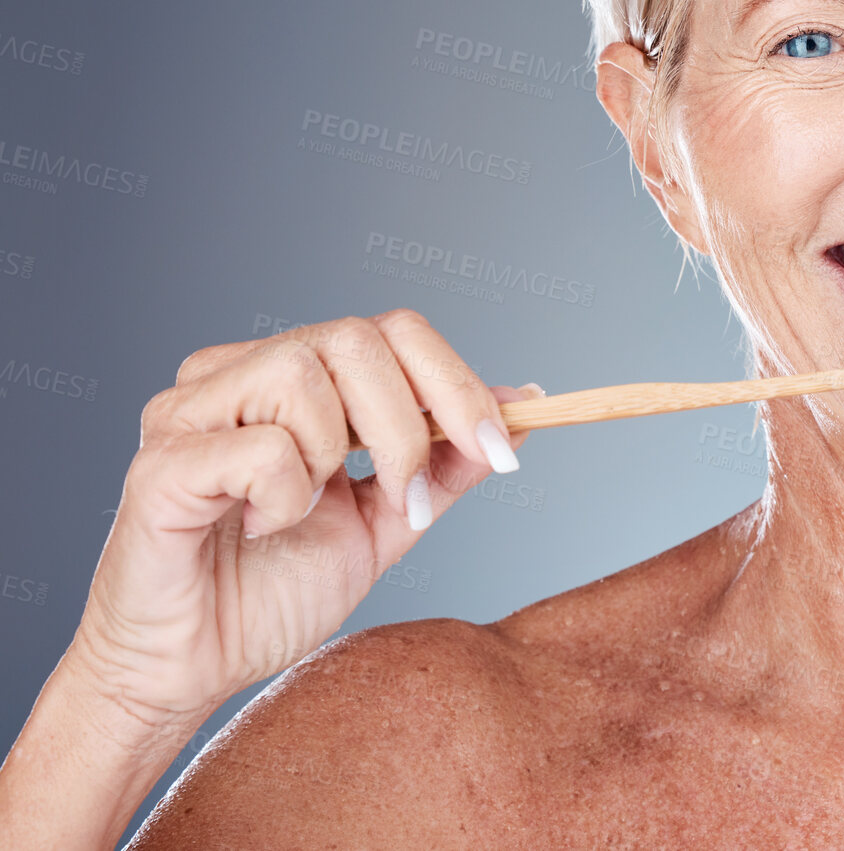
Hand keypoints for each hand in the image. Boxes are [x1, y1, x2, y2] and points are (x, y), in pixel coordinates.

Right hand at [69, 309, 534, 723]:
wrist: (190, 672)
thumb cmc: (272, 593)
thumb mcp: (386, 523)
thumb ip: (447, 464)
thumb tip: (523, 404)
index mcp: (292, 378)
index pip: (394, 331)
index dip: (459, 384)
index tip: (501, 450)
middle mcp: (235, 375)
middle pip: (357, 336)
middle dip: (409, 426)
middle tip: (406, 498)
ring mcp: (188, 412)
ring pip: (302, 373)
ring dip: (334, 457)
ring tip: (305, 512)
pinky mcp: (160, 465)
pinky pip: (259, 446)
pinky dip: (283, 496)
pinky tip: (257, 529)